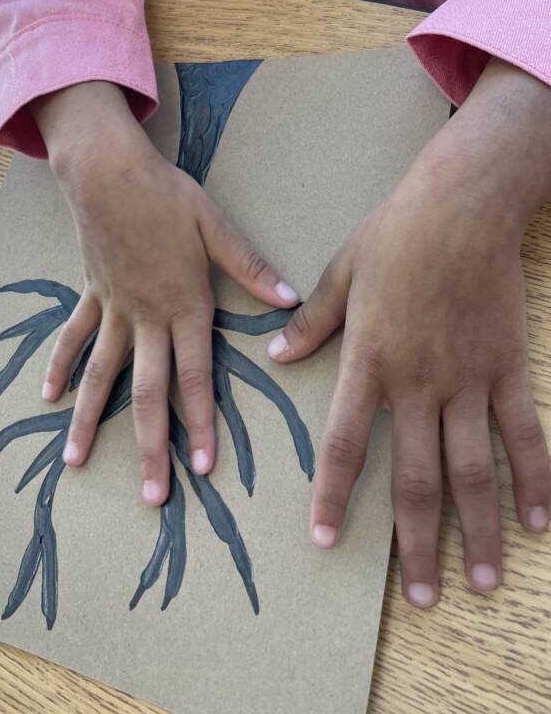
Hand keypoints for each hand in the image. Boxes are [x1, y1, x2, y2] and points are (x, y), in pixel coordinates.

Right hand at [32, 81, 297, 505]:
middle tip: (153, 496)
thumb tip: (289, 299)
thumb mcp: (214, 226)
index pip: (194, 377)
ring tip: (76, 462)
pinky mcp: (90, 295)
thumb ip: (249, 267)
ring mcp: (112, 310)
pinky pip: (73, 337)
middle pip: (149, 392)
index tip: (204, 469)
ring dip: (91, 421)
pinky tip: (48, 398)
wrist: (108, 172)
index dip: (201, 425)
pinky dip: (60, 366)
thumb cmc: (166, 196)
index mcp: (183, 306)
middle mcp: (146, 318)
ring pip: (102, 375)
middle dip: (152, 447)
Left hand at [268, 60, 550, 606]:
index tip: (325, 541)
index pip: (346, 443)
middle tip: (419, 598)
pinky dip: (535, 479)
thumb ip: (311, 323)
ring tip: (479, 582)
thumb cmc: (395, 235)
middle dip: (417, 541)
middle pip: (417, 476)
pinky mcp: (509, 366)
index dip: (335, 495)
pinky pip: (526, 433)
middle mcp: (419, 381)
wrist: (463, 203)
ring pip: (474, 469)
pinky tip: (537, 523)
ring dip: (477, 530)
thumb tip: (277, 356)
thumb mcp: (340, 274)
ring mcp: (469, 378)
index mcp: (369, 360)